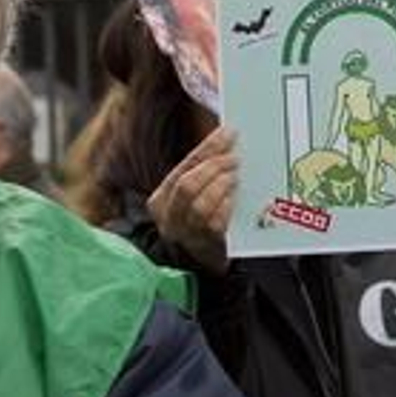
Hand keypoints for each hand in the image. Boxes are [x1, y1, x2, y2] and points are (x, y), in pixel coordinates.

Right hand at [147, 126, 237, 274]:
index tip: (227, 134)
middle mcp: (168, 217)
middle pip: (187, 185)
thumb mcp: (189, 198)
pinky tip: (234, 196)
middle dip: (213, 166)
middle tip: (234, 157)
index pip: (184, 166)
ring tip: (235, 175)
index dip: (207, 148)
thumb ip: (200, 174)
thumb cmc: (197, 222)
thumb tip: (224, 142)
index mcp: (160, 200)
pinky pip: (216, 221)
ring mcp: (185, 233)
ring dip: (221, 185)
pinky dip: (227, 205)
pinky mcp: (204, 244)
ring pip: (200, 203)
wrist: (200, 263)